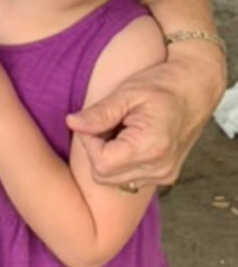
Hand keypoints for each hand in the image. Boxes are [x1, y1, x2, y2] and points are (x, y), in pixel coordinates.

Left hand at [67, 53, 220, 187]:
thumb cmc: (162, 85)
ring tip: (119, 131)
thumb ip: (99, 113)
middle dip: (96, 151)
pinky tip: (128, 140)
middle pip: (105, 176)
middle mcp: (159, 168)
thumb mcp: (127, 93)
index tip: (95, 121)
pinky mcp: (165, 175)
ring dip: (108, 158)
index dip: (89, 142)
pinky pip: (129, 178)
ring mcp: (164, 175)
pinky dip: (121, 162)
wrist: (194, 89)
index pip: (101, 163)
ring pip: (115, 181)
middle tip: (106, 124)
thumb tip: (72, 123)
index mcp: (151, 147)